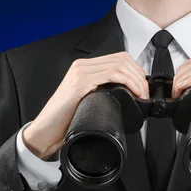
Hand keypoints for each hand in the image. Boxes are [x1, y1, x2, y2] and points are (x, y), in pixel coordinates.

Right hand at [23, 51, 149, 159]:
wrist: (45, 131)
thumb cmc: (65, 121)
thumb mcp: (87, 102)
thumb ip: (102, 93)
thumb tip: (127, 96)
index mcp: (85, 69)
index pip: (118, 59)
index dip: (136, 71)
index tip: (143, 87)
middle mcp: (82, 66)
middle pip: (121, 59)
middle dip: (139, 75)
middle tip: (145, 92)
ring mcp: (80, 73)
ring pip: (119, 65)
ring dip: (136, 79)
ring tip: (141, 95)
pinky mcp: (79, 83)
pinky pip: (110, 75)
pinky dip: (127, 82)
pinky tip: (133, 93)